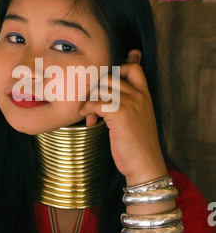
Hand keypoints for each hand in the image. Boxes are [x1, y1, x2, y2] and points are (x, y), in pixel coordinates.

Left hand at [79, 63, 166, 185]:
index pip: (133, 68)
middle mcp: (139, 95)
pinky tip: (89, 121)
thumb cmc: (138, 145)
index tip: (106, 89)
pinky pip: (96, 103)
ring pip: (100, 89)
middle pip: (109, 77)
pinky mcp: (120, 113)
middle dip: (96, 90)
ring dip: (90, 102)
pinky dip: (87, 110)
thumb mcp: (137, 119)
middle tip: (93, 107)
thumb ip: (128, 104)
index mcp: (145, 95)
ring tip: (90, 117)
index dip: (117, 71)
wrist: (145, 165)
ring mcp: (130, 103)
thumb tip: (108, 96)